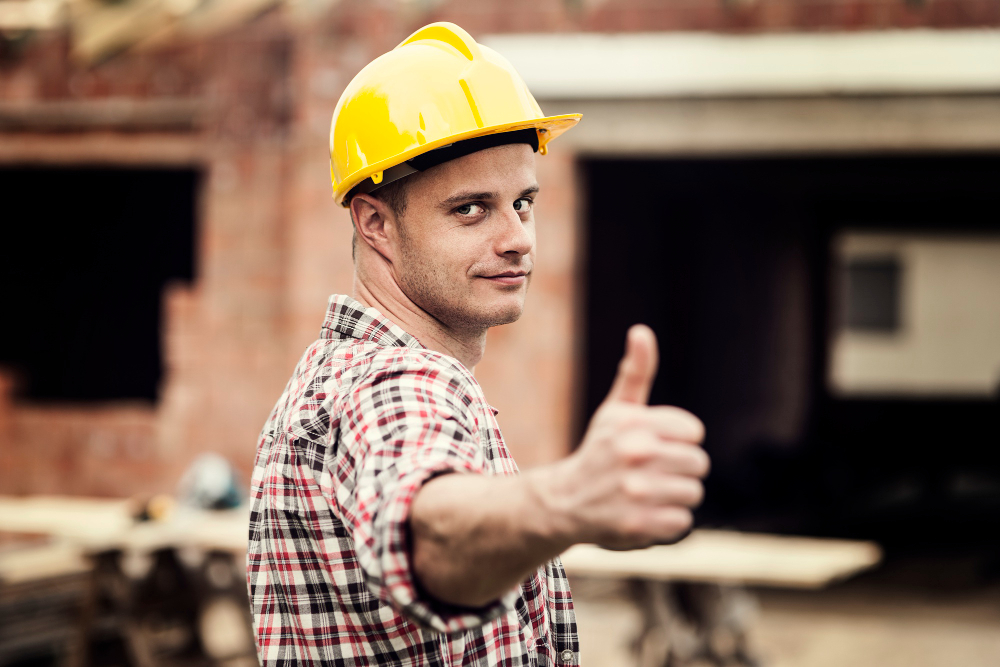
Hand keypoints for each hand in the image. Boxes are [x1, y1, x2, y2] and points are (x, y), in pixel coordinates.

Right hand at [537, 325, 708, 549]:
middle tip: (650, 475)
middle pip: (698, 463)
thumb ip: (636, 372)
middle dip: (679, 471)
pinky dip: (667, 521)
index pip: (694, 432)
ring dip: (674, 497)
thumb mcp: (615, 410)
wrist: (564, 502)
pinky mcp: (638, 524)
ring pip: (693, 492)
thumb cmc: (600, 452)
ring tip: (646, 495)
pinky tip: (644, 514)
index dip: (678, 442)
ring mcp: (636, 491)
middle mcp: (634, 453)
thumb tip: (641, 331)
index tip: (654, 448)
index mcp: (633, 422)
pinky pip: (683, 521)